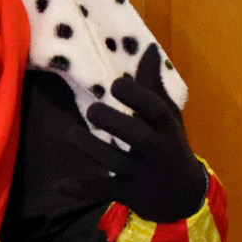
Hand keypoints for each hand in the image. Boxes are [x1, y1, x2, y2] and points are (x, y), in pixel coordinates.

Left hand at [80, 45, 207, 222]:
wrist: (184, 195)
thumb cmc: (171, 145)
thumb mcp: (168, 115)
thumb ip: (153, 84)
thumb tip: (148, 47)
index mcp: (165, 126)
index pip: (155, 109)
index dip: (136, 95)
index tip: (115, 84)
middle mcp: (156, 150)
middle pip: (138, 136)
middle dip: (115, 122)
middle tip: (92, 111)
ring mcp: (141, 174)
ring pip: (116, 162)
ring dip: (91, 148)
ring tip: (70, 134)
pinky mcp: (127, 192)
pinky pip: (102, 191)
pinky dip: (80, 189)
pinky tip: (58, 185)